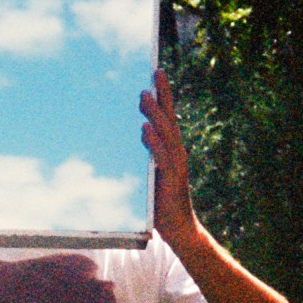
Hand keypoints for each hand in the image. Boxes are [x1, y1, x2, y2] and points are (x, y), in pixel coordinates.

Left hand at [140, 67, 195, 252]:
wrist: (178, 229)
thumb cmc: (158, 201)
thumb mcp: (147, 174)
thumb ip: (140, 157)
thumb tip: (124, 139)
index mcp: (171, 149)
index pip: (167, 117)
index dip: (164, 95)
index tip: (156, 74)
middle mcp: (176, 152)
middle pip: (169, 118)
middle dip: (162, 95)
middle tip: (153, 76)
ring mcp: (176, 164)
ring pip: (166, 133)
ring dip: (155, 113)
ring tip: (145, 97)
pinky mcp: (171, 178)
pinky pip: (161, 156)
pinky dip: (153, 141)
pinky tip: (145, 128)